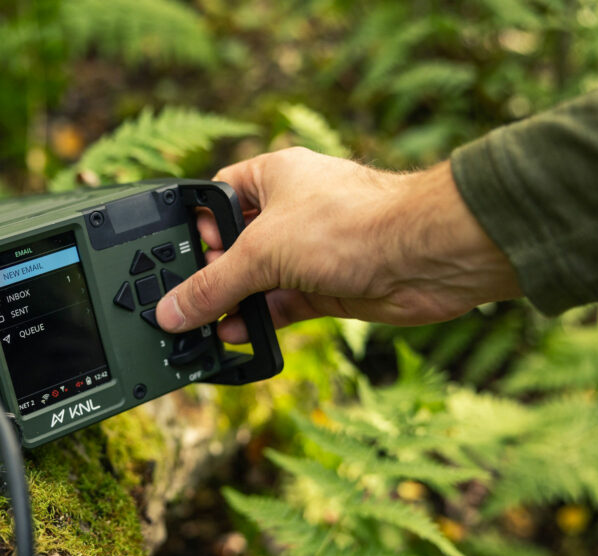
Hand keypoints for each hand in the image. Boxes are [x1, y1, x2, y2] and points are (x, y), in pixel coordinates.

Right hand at [154, 147, 522, 342]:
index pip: (217, 196)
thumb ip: (213, 285)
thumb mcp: (262, 253)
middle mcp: (291, 210)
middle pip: (235, 245)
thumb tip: (173, 310)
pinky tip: (238, 336)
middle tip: (186, 302)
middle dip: (213, 274)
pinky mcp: (328, 286)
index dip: (197, 226)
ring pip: (259, 280)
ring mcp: (311, 251)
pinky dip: (260, 321)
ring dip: (235, 304)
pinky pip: (282, 306)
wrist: (425, 256)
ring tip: (205, 327)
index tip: (177, 258)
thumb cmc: (353, 223)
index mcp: (273, 177)